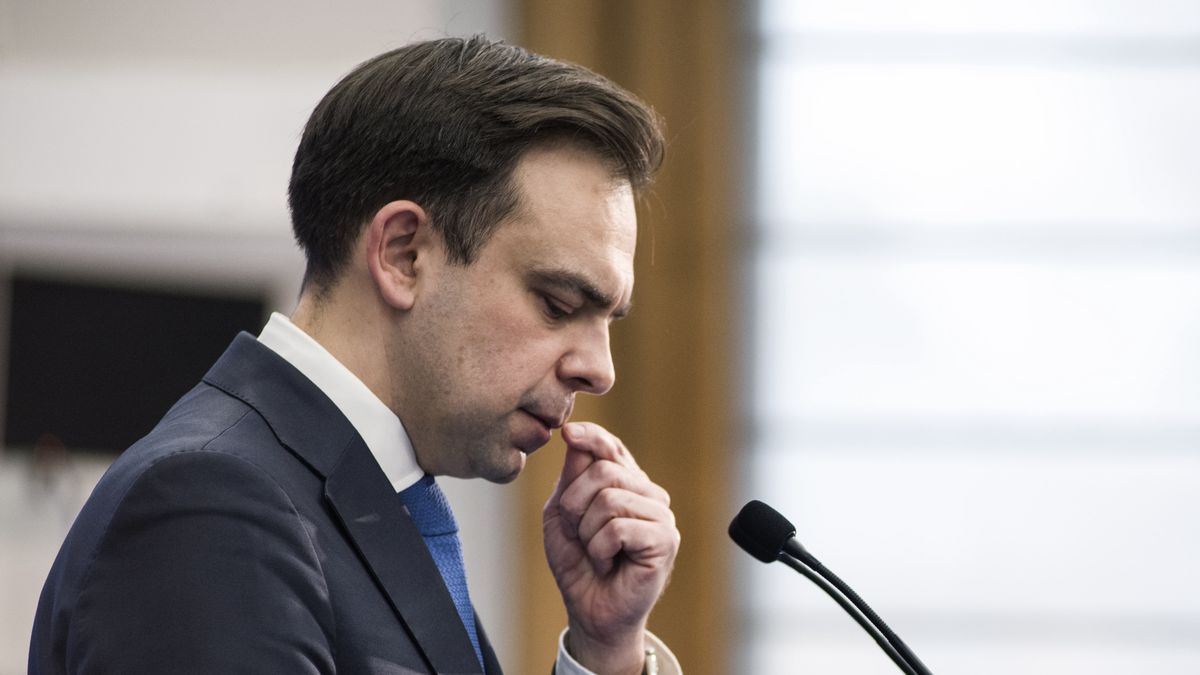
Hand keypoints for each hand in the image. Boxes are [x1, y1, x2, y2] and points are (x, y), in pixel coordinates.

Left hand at [543, 422, 679, 674]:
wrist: (591, 610)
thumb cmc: (578, 563)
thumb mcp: (562, 514)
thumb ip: (571, 477)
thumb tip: (575, 438)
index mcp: (625, 482)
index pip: (611, 446)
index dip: (591, 436)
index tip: (568, 433)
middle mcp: (647, 493)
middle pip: (603, 470)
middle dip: (575, 505)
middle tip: (578, 534)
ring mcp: (660, 515)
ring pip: (609, 498)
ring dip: (587, 531)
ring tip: (595, 551)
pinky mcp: (665, 539)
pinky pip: (618, 527)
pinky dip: (600, 549)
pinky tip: (609, 563)